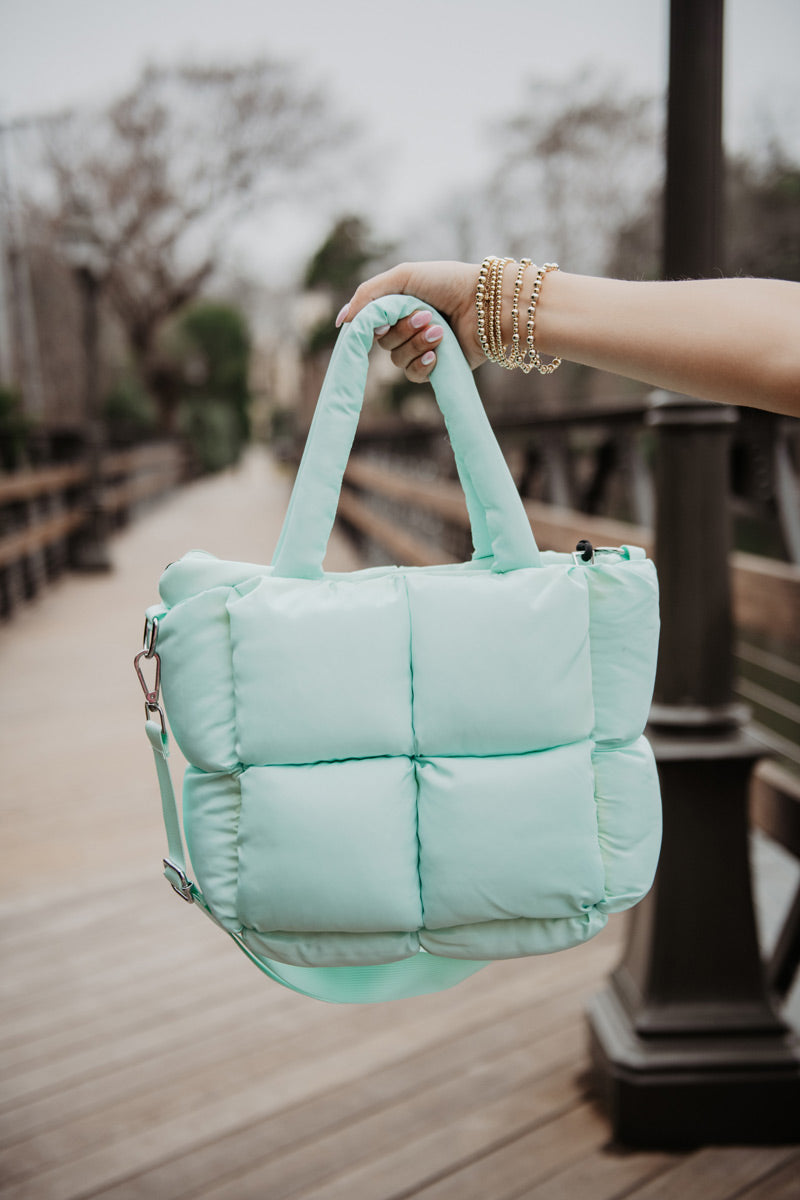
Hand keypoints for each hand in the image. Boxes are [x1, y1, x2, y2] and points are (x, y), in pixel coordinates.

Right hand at [336, 260, 483, 381]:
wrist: (488, 303)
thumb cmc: (448, 283)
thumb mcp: (403, 277)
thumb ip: (367, 296)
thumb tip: (342, 322)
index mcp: (398, 306)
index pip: (370, 323)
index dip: (371, 325)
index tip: (379, 321)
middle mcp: (408, 328)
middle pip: (383, 342)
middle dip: (403, 329)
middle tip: (427, 315)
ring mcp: (422, 348)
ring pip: (397, 360)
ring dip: (416, 344)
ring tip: (441, 330)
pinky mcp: (437, 367)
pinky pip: (413, 374)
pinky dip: (423, 364)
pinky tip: (438, 354)